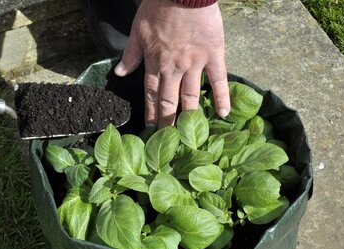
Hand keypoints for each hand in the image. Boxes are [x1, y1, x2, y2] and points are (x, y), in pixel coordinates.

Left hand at [114, 0, 229, 127]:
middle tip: (168, 140)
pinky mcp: (214, 55)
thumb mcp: (138, 30)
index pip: (151, 94)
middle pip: (169, 100)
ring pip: (191, 95)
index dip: (151, 112)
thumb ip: (130, 55)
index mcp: (154, 62)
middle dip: (167, 121)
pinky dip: (221, 97)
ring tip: (190, 134)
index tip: (150, 128)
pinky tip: (223, 114)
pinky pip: (218, 80)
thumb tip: (120, 74)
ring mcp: (195, 63)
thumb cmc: (158, 7)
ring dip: (189, 116)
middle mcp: (174, 67)